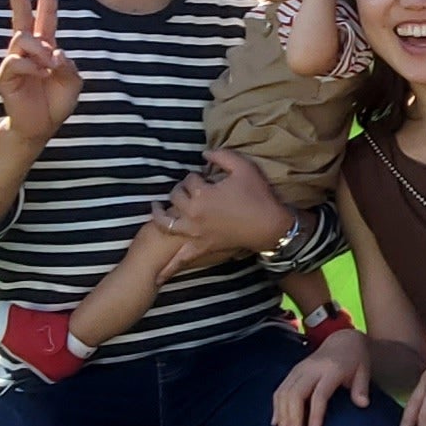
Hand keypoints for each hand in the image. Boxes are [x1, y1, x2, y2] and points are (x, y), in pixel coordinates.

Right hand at [0, 0, 81, 147]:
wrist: (40, 127)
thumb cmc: (56, 102)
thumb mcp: (73, 82)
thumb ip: (68, 65)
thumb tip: (53, 52)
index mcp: (45, 47)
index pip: (45, 14)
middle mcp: (28, 50)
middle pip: (20, 15)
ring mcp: (14, 61)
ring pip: (22, 38)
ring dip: (39, 50)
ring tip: (47, 67)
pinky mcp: (5, 75)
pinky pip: (16, 60)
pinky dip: (32, 66)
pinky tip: (38, 76)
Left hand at [154, 146, 293, 257]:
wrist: (269, 226)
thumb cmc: (257, 196)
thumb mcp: (243, 167)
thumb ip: (221, 155)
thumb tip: (204, 153)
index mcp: (202, 194)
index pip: (189, 180)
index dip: (196, 176)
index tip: (204, 177)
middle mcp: (193, 213)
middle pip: (175, 197)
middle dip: (181, 189)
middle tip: (188, 188)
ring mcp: (195, 233)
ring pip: (167, 223)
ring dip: (159, 215)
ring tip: (156, 209)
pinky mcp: (201, 247)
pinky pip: (181, 257)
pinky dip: (169, 265)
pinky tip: (158, 272)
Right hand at [271, 318, 370, 425]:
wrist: (343, 339)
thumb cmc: (356, 360)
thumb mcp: (364, 371)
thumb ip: (362, 388)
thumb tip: (362, 405)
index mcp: (331, 369)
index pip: (319, 394)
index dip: (314, 415)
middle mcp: (312, 368)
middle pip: (296, 394)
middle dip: (292, 419)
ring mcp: (300, 369)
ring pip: (285, 392)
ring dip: (282, 415)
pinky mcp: (293, 371)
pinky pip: (280, 389)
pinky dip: (277, 407)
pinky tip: (277, 423)